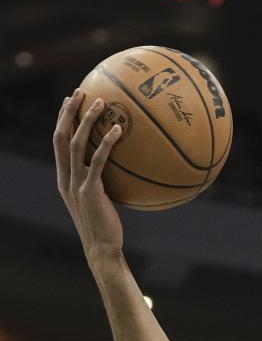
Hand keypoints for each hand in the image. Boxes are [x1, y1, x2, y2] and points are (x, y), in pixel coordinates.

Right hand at [53, 90, 124, 265]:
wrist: (102, 248)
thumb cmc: (106, 225)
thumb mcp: (101, 199)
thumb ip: (103, 181)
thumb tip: (124, 165)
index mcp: (64, 178)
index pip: (58, 142)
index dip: (61, 120)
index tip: (69, 101)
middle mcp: (65, 177)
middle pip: (60, 137)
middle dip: (67, 112)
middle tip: (79, 92)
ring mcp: (75, 184)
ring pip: (75, 144)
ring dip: (86, 121)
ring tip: (100, 102)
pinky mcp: (90, 191)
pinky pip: (97, 162)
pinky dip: (106, 144)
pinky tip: (119, 131)